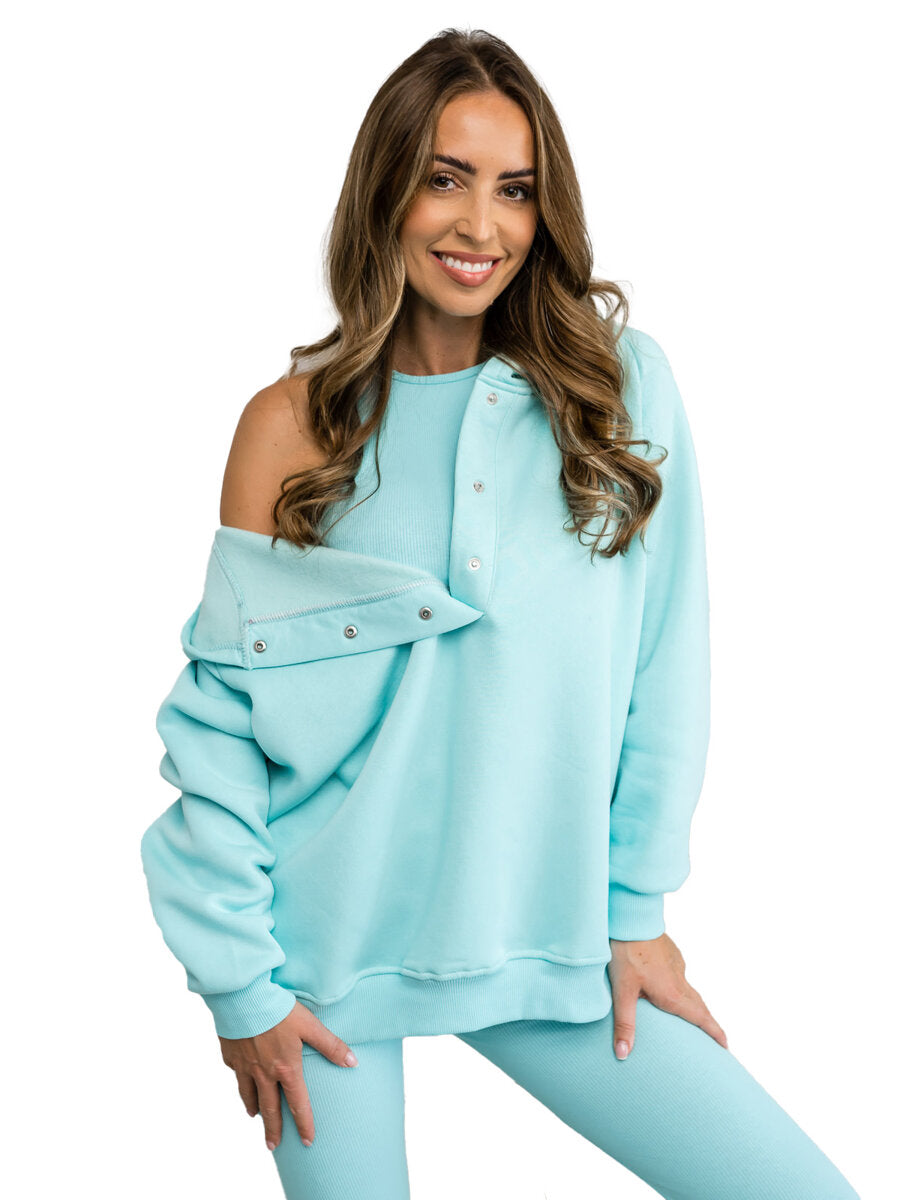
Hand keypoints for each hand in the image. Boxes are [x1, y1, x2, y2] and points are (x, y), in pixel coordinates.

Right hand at [218, 1000, 358, 1150]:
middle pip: (269, 1109)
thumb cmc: (279, 1009)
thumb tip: (353, 1062)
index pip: (298, 1103)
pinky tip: (242, 1083)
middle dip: (273, 1130)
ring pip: (249, 1096)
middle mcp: (264, 1073)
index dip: (304, 1124)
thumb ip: (330, 1045)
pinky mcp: (230, 1056)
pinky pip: (236, 1076)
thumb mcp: (309, 1025)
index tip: (308, 1142)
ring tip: (256, 1117)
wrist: (243, 998)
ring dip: (255, 1109)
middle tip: (273, 1146)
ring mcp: (244, 1067)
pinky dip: (241, 1084)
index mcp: (286, 1068)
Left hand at [608, 933, 727, 1059]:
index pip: (700, 1018)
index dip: (714, 1033)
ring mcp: (676, 964)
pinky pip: (679, 975)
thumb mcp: (623, 991)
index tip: (726, 1046)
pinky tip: (667, 987)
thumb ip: (624, 1024)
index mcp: (673, 993)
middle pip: (699, 1006)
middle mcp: (680, 979)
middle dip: (707, 1023)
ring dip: (694, 1005)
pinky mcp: (670, 953)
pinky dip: (680, 987)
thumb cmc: (625, 952)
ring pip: (689, 989)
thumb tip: (622, 1054)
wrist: (630, 916)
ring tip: (690, 1018)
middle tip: (715, 1039)